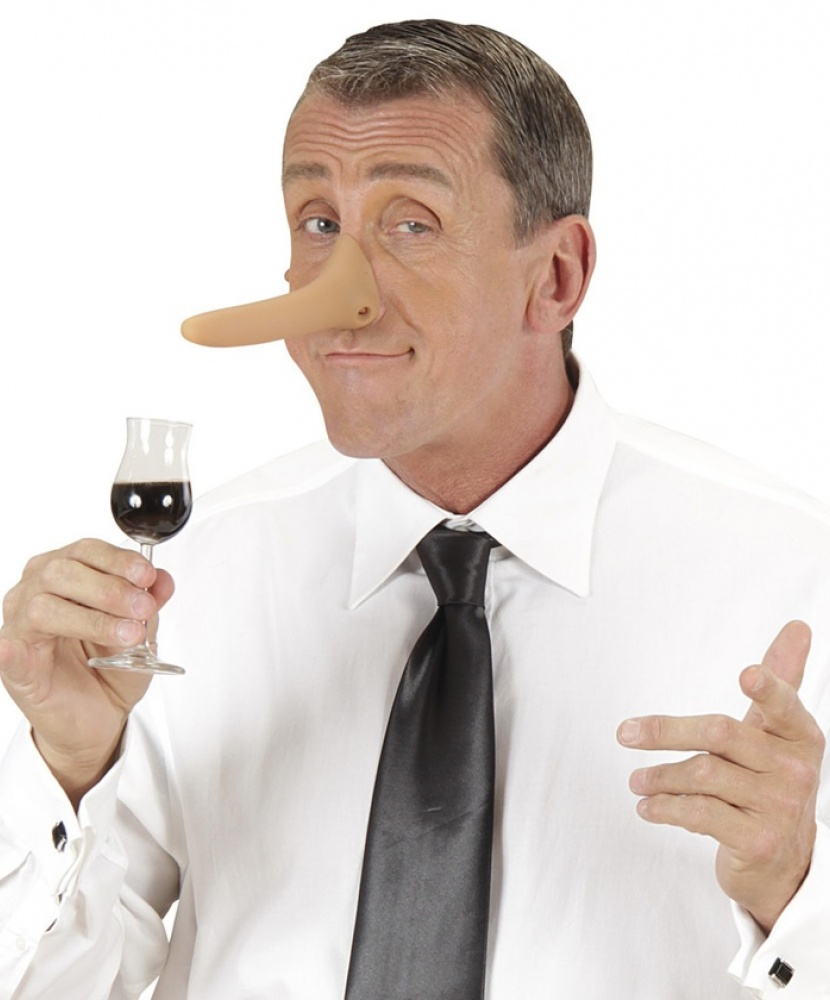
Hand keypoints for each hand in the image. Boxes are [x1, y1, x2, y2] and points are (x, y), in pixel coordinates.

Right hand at [0, 538, 173, 808]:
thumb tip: (162, 581)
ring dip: (91, 618)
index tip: (147, 576)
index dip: (118, 560)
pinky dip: (16, 648)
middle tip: (141, 609)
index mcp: (67, 576)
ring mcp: (20, 627)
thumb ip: (150, 604)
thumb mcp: (142, 633)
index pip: (86, 551)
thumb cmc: (110, 671)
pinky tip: (27, 650)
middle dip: (109, 588)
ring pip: (43, 607)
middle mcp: (37, 594)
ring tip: (126, 635)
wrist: (97, 719)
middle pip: (61, 572)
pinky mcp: (13, 665)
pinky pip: (9, 651)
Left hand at [617, 621, 823, 932]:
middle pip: (720, 734)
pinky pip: (700, 814)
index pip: (783, 706)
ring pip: (702, 776)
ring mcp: (778, 807)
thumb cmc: (772, 781)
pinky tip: (648, 806)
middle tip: (626, 733)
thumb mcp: (778, 732)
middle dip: (665, 731)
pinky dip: (666, 808)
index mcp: (800, 735)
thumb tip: (797, 626)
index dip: (766, 689)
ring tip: (637, 780)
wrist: (786, 860)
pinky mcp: (757, 841)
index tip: (747, 674)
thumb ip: (781, 680)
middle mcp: (795, 769)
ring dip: (659, 777)